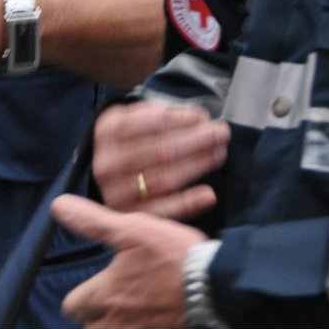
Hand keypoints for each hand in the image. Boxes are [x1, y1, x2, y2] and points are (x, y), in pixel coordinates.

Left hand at [53, 195, 204, 328]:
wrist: (214, 286)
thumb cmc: (173, 256)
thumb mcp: (131, 228)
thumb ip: (91, 221)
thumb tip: (59, 206)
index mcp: (104, 295)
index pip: (72, 306)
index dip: (81, 298)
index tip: (95, 290)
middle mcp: (116, 325)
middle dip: (99, 321)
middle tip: (118, 306)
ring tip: (135, 328)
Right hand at [91, 102, 228, 219]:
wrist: (111, 169)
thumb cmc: (133, 137)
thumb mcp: (136, 116)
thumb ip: (163, 114)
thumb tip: (200, 119)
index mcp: (109, 131)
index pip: (149, 123)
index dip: (180, 120)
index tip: (203, 117)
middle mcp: (107, 163)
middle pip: (159, 151)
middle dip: (196, 140)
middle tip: (221, 133)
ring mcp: (116, 191)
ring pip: (164, 179)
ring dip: (197, 165)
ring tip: (219, 153)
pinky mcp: (129, 214)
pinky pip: (162, 211)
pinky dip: (187, 203)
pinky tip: (209, 195)